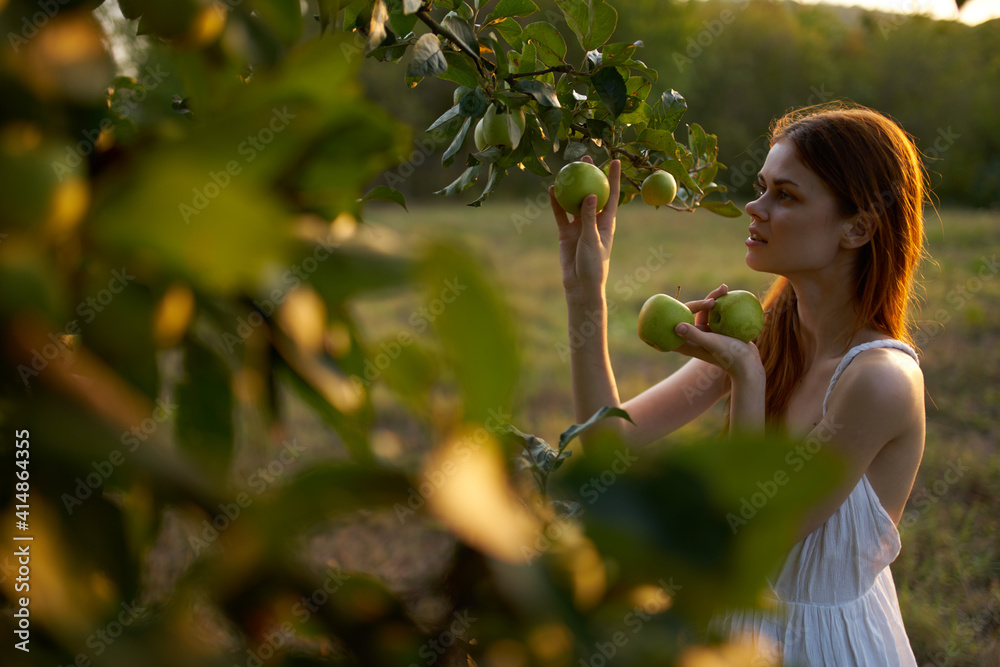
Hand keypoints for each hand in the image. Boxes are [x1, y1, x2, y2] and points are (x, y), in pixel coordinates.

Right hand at [550, 157, 620, 303]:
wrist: (580, 284)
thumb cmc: (593, 265)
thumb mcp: (593, 240)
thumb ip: (590, 217)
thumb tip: (591, 194)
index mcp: (607, 222)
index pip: (612, 195)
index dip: (614, 178)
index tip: (614, 160)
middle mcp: (594, 220)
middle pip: (593, 193)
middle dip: (590, 175)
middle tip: (586, 157)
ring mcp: (579, 225)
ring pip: (575, 200)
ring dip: (572, 185)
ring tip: (568, 169)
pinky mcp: (566, 232)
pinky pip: (561, 213)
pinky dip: (557, 203)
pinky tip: (552, 190)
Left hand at [673, 284, 763, 381]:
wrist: (749, 365)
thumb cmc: (730, 356)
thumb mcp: (712, 343)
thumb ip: (695, 335)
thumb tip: (676, 326)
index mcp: (687, 342)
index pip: (677, 321)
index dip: (679, 308)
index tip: (690, 299)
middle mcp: (694, 337)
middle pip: (692, 313)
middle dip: (703, 300)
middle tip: (720, 290)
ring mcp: (706, 334)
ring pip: (705, 312)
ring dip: (714, 299)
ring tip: (725, 288)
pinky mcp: (717, 332)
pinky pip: (716, 314)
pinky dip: (721, 305)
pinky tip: (729, 294)